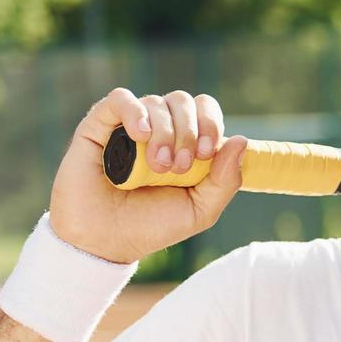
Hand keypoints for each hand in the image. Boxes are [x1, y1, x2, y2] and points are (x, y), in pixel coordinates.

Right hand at [48, 88, 248, 263]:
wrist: (105, 242)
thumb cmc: (152, 226)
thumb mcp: (199, 210)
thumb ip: (225, 180)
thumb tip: (241, 141)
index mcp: (186, 142)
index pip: (206, 110)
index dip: (211, 124)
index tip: (207, 154)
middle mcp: (159, 129)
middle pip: (184, 101)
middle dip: (189, 132)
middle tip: (180, 167)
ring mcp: (129, 126)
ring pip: (156, 102)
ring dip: (165, 132)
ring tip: (158, 166)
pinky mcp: (98, 126)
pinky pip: (120, 99)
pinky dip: (135, 112)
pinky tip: (141, 136)